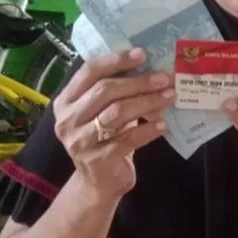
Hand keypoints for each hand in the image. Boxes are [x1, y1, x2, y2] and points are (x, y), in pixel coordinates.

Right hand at [53, 49, 174, 201]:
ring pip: (117, 113)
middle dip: (139, 82)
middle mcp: (68, 119)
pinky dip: (148, 130)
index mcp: (67, 101)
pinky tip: (164, 125)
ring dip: (147, 102)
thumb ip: (118, 92)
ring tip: (170, 97)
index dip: (116, 60)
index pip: (89, 71)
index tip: (142, 54)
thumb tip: (153, 69)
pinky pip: (128, 139)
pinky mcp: (98, 160)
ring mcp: (80, 141)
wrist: (98, 183)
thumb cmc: (104, 139)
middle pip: (105, 91)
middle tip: (165, 78)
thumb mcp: (104, 112)